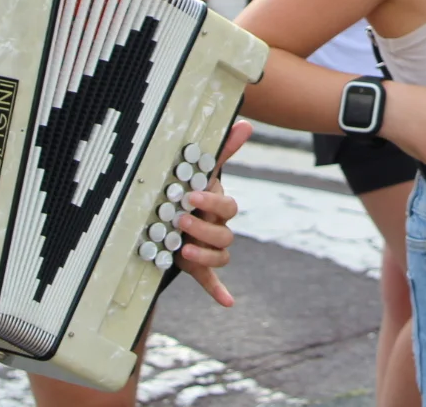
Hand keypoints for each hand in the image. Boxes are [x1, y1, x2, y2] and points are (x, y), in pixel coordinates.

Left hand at [174, 121, 251, 305]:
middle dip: (203, 228)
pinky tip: (228, 301)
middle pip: (225, 234)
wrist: (178, 213)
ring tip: (182, 248)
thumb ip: (225, 149)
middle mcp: (218, 228)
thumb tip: (247, 123)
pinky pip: (213, 280)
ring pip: (221, 255)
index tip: (192, 196)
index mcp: (220, 206)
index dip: (212, 201)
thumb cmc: (194, 189)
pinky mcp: (200, 266)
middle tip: (180, 219)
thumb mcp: (205, 170)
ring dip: (204, 253)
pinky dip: (220, 291)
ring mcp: (209, 249)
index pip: (228, 206)